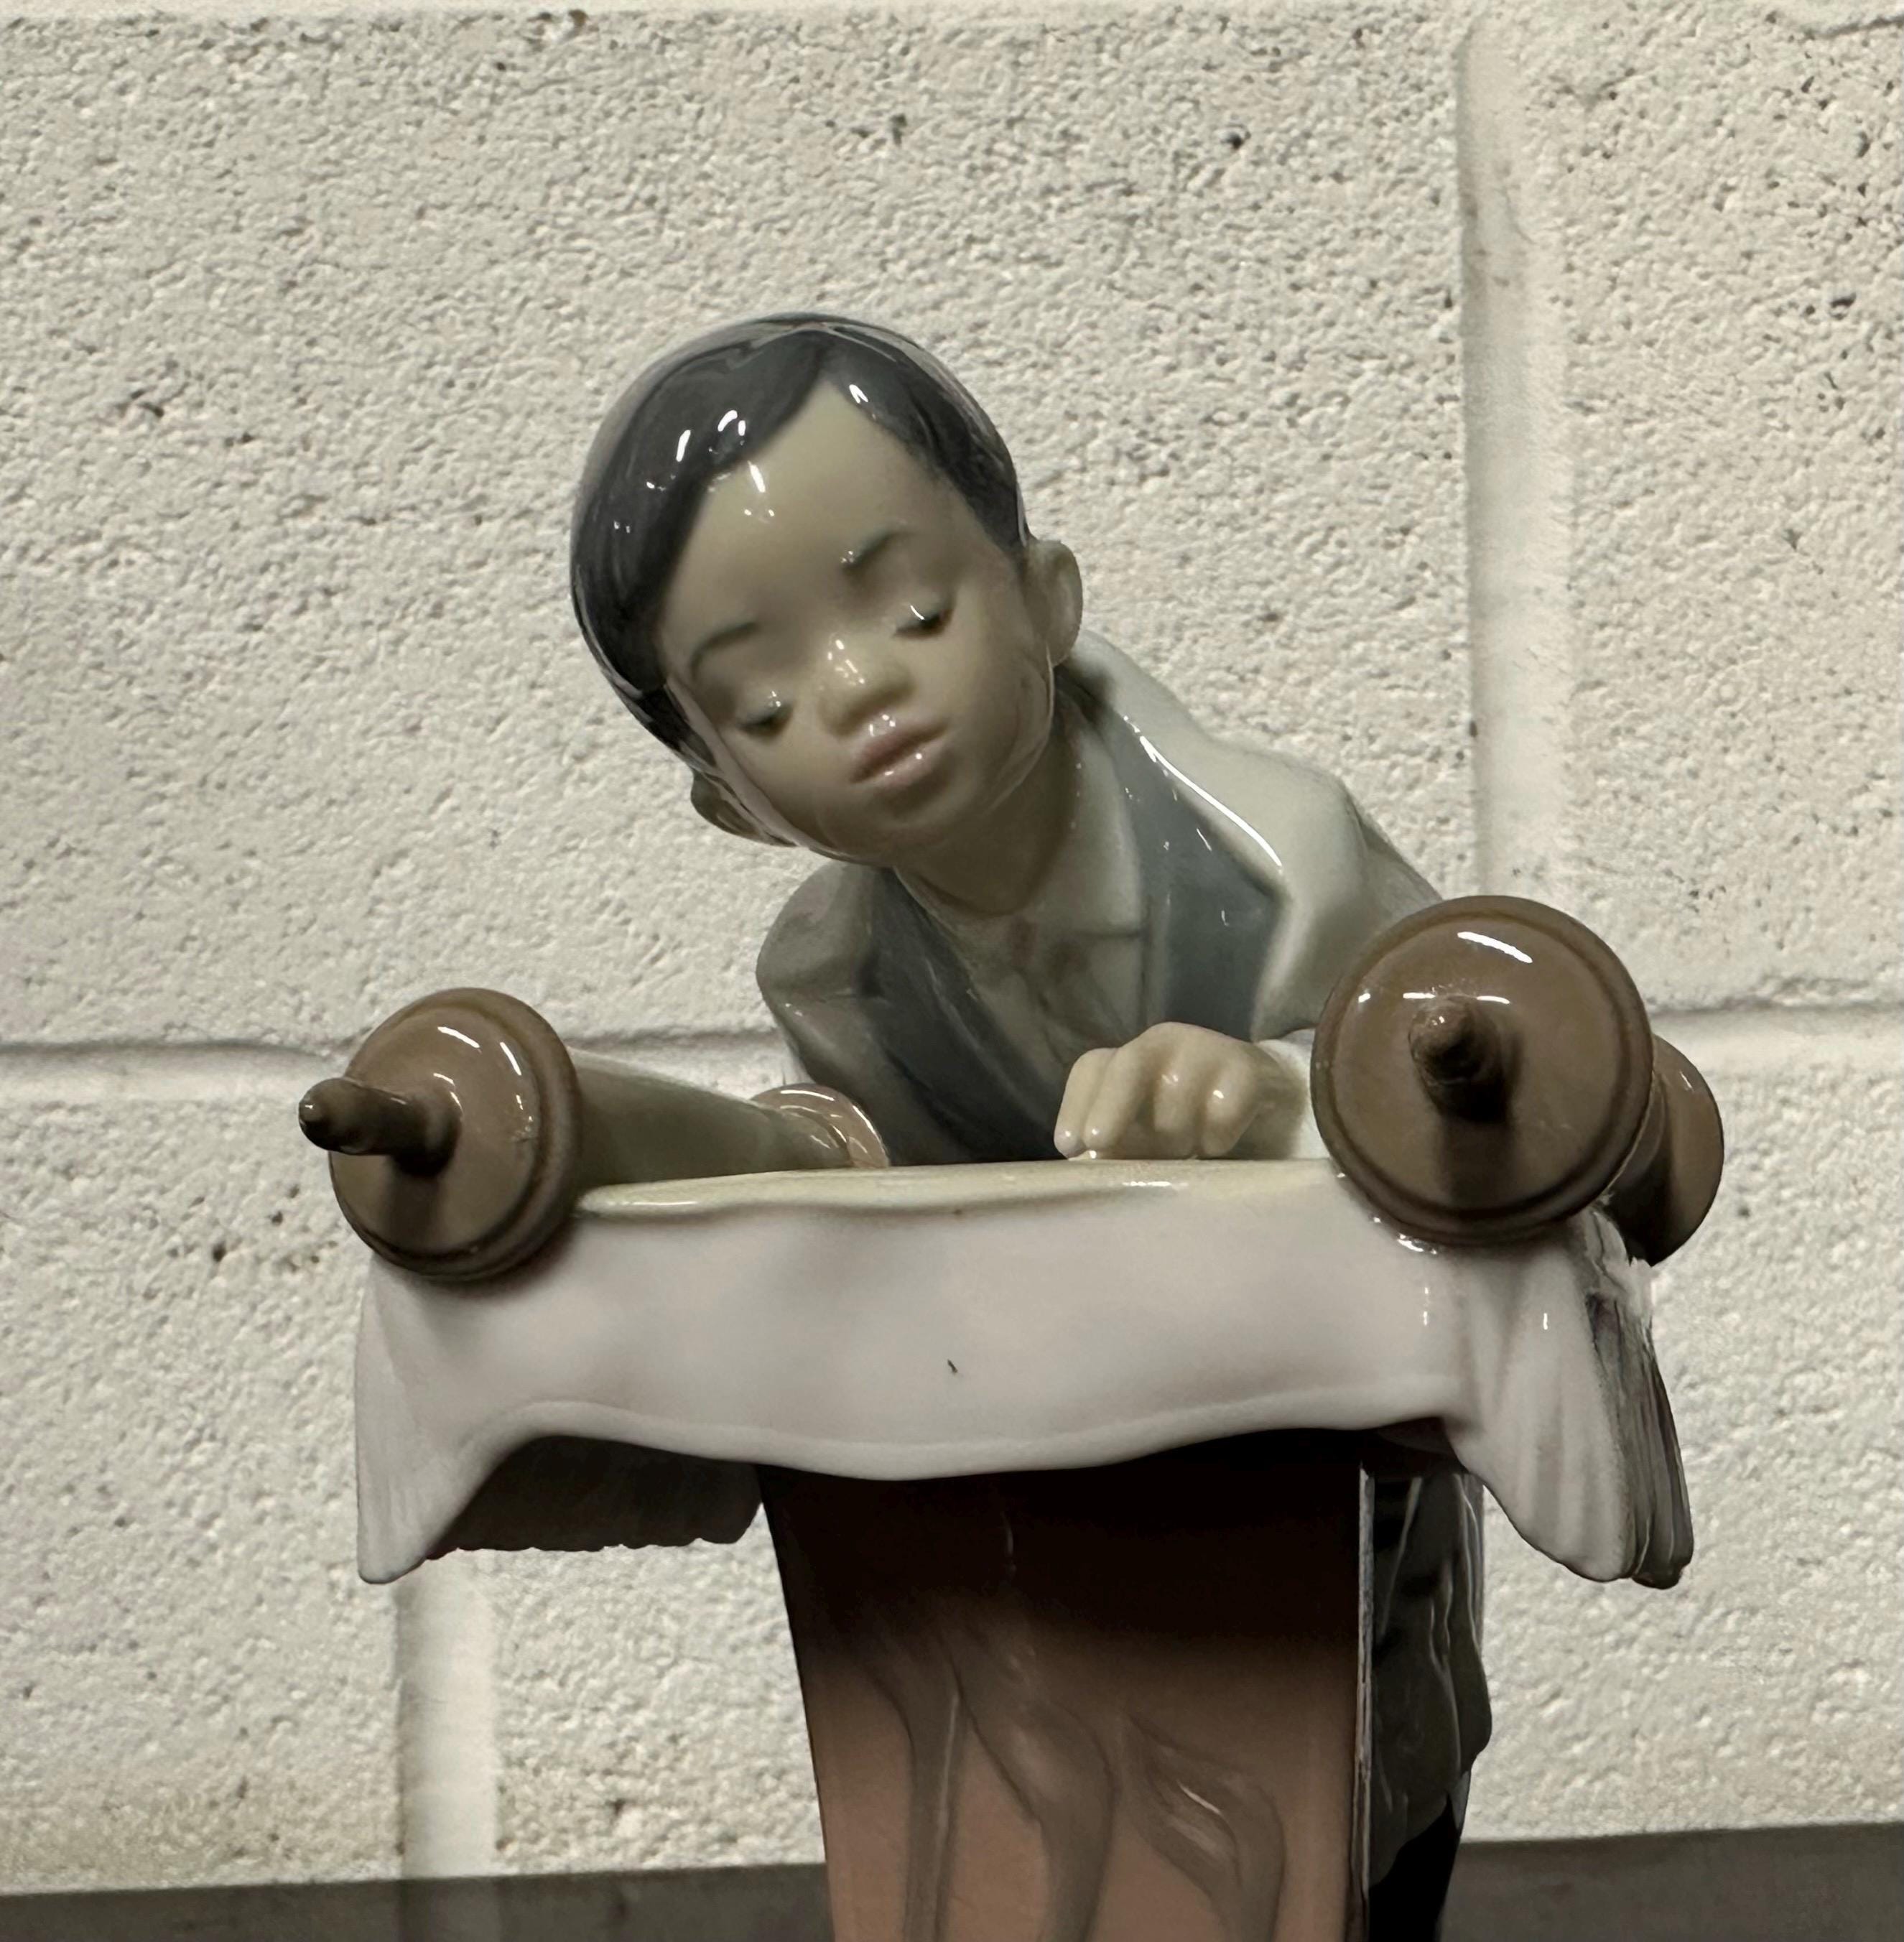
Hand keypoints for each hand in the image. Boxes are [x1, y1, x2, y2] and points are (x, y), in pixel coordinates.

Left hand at [1052, 1024, 1307, 1159]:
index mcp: (1127, 1063)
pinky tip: (1219, 1145)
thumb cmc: (1189, 1129)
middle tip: (1101, 1141)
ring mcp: (1206, 1049)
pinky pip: (1223, 1108)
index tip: (1068, 1147)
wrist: (1268, 1112)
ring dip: (1176, 1135)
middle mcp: (1161, 1045)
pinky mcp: (1247, 1066)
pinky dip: (1217, 1136)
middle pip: (1128, 1065)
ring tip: (1187, 1150)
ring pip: (1175, 1094)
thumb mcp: (1148, 1140)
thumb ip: (1117, 1149)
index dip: (1075, 1105)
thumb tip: (1088, 1167)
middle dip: (1111, 1104)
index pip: (1092, 1070)